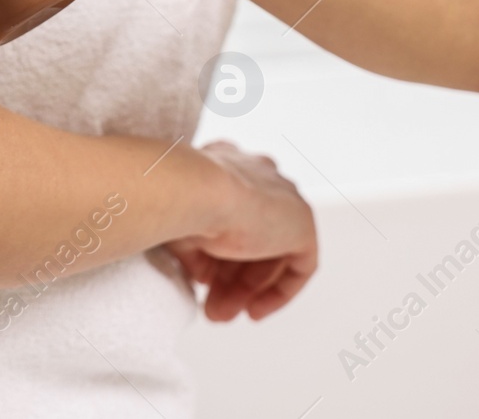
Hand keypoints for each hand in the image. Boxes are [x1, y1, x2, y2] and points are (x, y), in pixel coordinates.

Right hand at [168, 141, 318, 321]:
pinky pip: (298, 265)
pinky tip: (253, 310)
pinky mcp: (302, 223)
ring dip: (245, 290)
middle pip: (250, 237)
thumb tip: (205, 274)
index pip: (230, 210)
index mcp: (227, 162)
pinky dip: (277, 291)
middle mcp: (259, 175)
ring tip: (221, 315)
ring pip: (269, 254)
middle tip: (211, 307)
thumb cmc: (176, 201)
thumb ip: (196, 248)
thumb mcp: (179, 227)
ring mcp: (284, 197)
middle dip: (229, 279)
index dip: (215, 253)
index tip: (201, 279)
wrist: (194, 191)